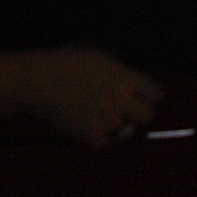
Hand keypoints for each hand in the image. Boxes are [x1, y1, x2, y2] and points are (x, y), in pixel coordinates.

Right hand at [23, 48, 163, 147]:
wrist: (40, 81)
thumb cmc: (68, 61)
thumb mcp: (100, 53)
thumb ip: (119, 66)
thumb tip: (131, 73)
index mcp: (125, 78)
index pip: (156, 93)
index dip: (150, 93)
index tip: (143, 93)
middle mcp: (120, 101)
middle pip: (148, 116)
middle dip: (141, 111)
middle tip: (129, 108)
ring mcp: (107, 121)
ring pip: (127, 130)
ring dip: (119, 123)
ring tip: (104, 114)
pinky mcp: (90, 136)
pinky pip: (107, 143)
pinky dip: (102, 137)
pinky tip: (94, 126)